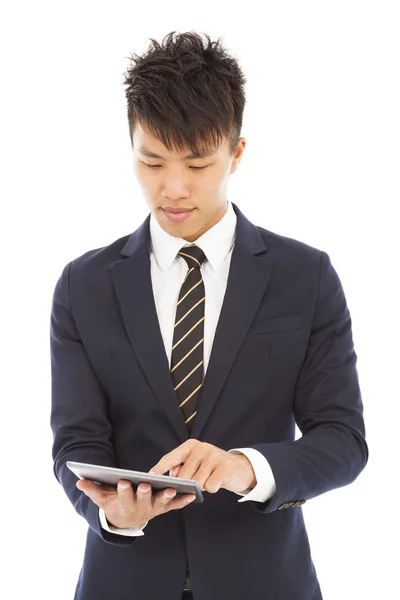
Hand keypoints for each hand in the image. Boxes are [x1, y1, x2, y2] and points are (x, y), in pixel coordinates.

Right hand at [76, 479, 195, 528]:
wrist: (126, 521)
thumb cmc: (114, 504)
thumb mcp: (102, 499)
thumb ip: (92, 489)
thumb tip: (79, 480)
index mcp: (124, 504)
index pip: (123, 496)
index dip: (123, 490)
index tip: (122, 481)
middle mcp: (140, 508)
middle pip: (142, 499)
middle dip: (143, 492)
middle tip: (144, 484)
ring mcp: (153, 508)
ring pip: (160, 503)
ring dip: (166, 496)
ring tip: (172, 488)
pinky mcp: (163, 508)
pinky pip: (174, 506)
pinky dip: (182, 501)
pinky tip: (191, 494)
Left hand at [150, 439, 256, 494]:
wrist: (239, 468)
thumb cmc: (212, 468)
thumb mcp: (196, 463)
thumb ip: (181, 467)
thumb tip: (168, 478)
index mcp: (191, 446)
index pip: (171, 457)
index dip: (160, 467)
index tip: (149, 476)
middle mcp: (201, 447)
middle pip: (184, 475)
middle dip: (187, 484)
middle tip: (196, 483)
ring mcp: (214, 455)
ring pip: (197, 482)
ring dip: (202, 486)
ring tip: (209, 479)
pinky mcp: (225, 466)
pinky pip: (210, 486)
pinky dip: (212, 488)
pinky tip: (217, 482)